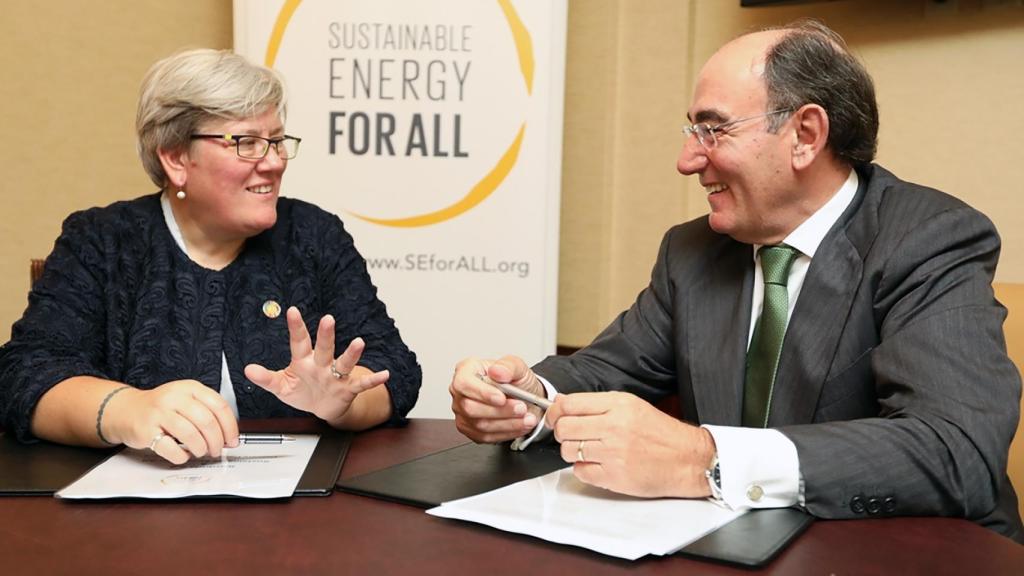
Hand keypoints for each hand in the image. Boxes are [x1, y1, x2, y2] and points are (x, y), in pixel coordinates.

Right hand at [105, 380, 238, 464]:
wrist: (127, 410)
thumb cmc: (162, 408)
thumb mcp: (186, 400)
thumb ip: (207, 412)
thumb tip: (228, 435)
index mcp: (190, 388)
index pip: (219, 406)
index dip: (230, 426)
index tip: (232, 440)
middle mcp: (175, 397)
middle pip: (207, 421)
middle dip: (217, 441)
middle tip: (217, 450)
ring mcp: (159, 413)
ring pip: (191, 435)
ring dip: (201, 449)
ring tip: (200, 452)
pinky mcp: (146, 430)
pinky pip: (171, 448)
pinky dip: (181, 456)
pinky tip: (183, 455)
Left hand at [244, 306, 388, 425]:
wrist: (323, 408)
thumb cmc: (302, 392)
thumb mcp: (281, 386)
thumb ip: (266, 378)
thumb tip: (248, 369)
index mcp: (303, 361)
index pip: (299, 341)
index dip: (296, 327)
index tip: (292, 311)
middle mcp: (322, 364)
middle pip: (324, 347)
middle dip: (326, 334)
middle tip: (328, 319)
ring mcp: (336, 376)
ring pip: (344, 362)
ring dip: (352, 353)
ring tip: (359, 342)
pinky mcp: (348, 388)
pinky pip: (361, 384)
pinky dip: (373, 380)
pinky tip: (383, 374)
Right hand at [449, 355, 545, 442]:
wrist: (524, 398)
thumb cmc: (515, 380)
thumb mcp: (518, 366)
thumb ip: (509, 365)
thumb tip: (497, 371)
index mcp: (466, 371)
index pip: (464, 383)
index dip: (482, 393)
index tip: (501, 398)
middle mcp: (460, 392)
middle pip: (470, 407)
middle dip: (500, 411)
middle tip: (521, 408)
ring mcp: (463, 413)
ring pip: (480, 425)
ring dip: (507, 423)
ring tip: (527, 418)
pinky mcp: (470, 430)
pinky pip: (485, 437)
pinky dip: (506, 433)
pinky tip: (520, 426)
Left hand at [546, 391, 715, 497]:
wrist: (688, 459)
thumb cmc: (661, 433)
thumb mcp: (631, 405)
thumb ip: (596, 403)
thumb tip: (561, 401)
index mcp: (618, 405)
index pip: (569, 404)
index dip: (555, 412)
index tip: (556, 417)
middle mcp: (615, 427)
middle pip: (564, 428)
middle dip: (562, 433)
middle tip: (572, 435)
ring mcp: (614, 453)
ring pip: (568, 451)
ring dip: (572, 452)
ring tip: (589, 450)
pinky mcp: (615, 477)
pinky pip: (580, 472)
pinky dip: (584, 469)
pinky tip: (598, 464)